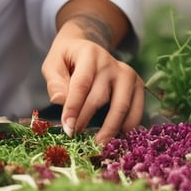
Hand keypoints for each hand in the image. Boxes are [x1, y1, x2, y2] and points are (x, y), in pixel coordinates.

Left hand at [42, 19, 143, 144]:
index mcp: (89, 54)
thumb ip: (54, 82)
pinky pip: (136, 109)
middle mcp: (111, 62)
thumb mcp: (53, 64)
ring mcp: (127, 74)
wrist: (86, 47)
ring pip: (121, 105)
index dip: (74, 107)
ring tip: (97, 143)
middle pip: (100, 97)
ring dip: (109, 128)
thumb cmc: (67, 59)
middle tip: (75, 136)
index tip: (67, 127)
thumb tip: (59, 101)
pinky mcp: (137, 84)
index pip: (82, 83)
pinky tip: (116, 137)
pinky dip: (127, 126)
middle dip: (86, 119)